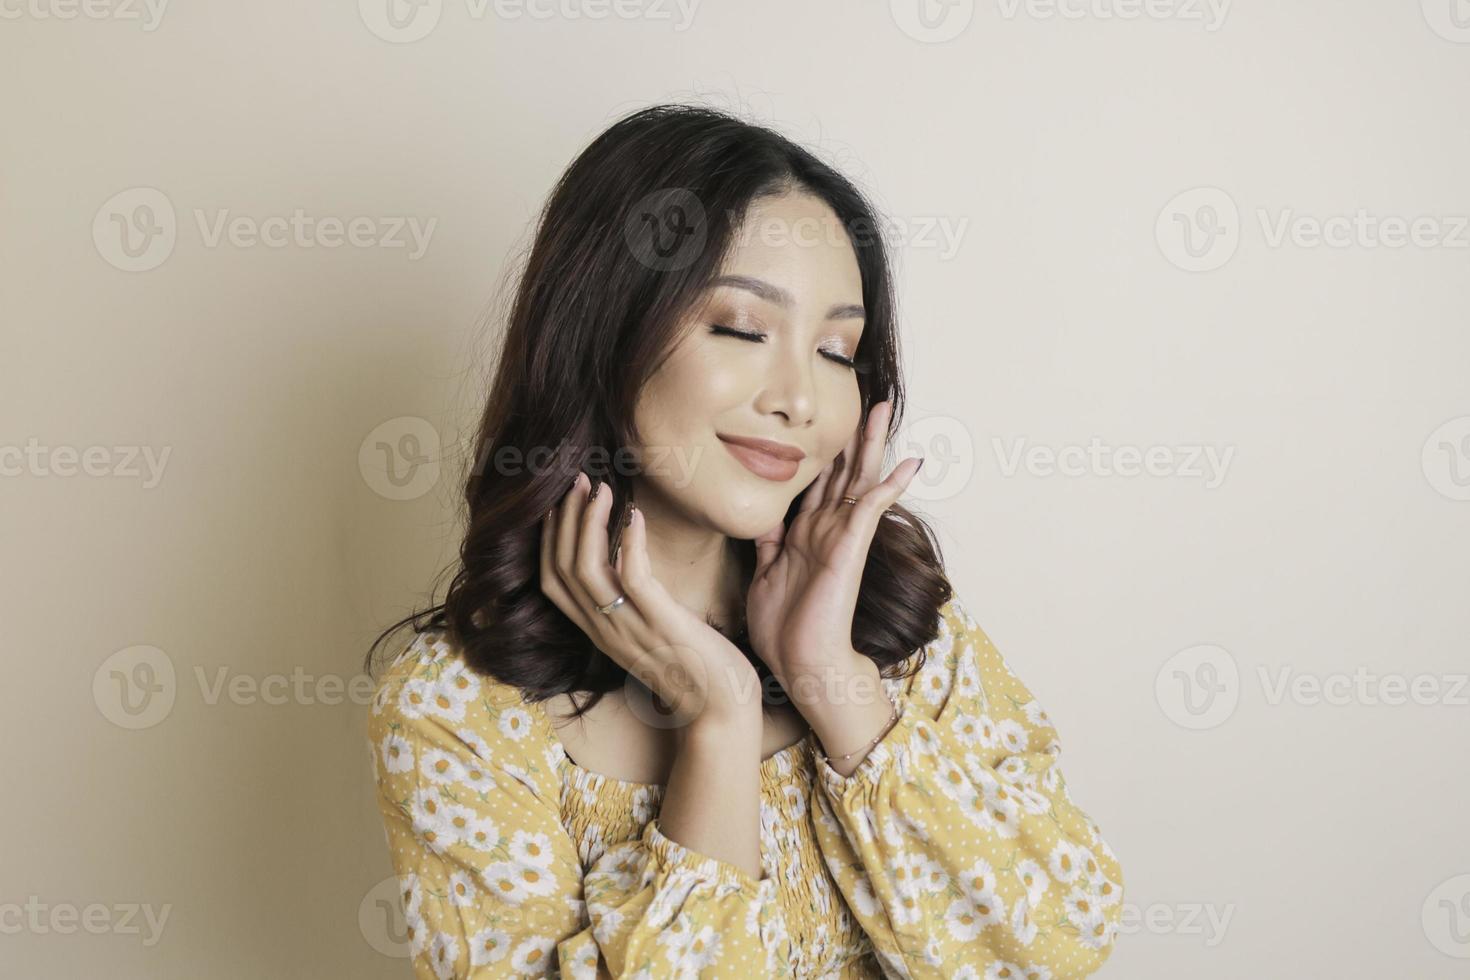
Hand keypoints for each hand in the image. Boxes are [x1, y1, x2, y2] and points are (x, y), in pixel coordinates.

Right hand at [540, 471, 759, 730]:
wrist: (722, 711)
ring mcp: (631, 629)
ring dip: (590, 523)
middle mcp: (606, 631)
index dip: (549, 540)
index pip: (551, 582)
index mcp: (599, 633)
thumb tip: (628, 567)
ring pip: (587, 570)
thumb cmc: (695, 670)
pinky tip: (637, 518)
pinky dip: (630, 544)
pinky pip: (633, 579)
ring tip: (603, 488)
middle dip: (564, 521)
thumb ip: (632, 606)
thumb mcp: (650, 635)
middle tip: (579, 481)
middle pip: (561, 570)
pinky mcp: (663, 626)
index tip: (562, 503)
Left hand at [745, 400, 922, 693]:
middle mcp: (826, 529)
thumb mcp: (765, 575)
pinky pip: (873, 506)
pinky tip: (910, 462)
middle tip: (869, 401)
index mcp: (804, 533)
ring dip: (872, 444)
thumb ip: (770, 543)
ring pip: (859, 478)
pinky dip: (891, 483)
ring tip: (885, 411)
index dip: (824, 452)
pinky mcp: (851, 547)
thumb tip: (765, 518)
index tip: (827, 424)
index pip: (818, 482)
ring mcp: (841, 536)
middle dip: (854, 437)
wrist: (802, 662)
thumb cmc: (783, 628)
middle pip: (844, 471)